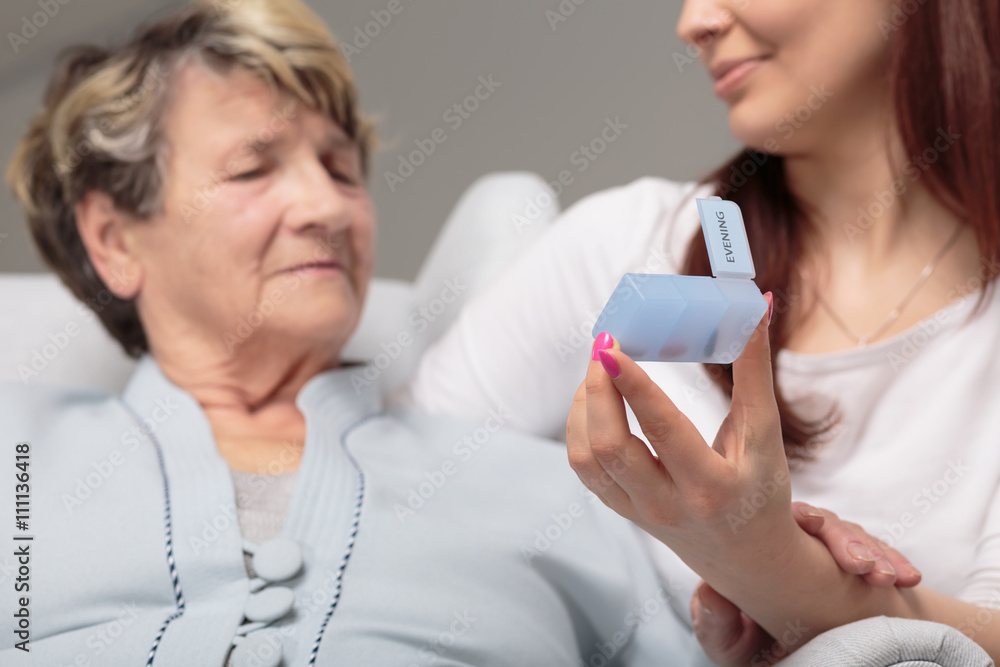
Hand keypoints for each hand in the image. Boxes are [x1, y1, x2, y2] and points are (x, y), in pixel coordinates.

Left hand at [567, 297, 794, 576]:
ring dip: (584, 405)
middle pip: (611, 446)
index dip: (632, 387)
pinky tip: (594, 398)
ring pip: (588, 457)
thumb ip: (755, 371)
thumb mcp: (766, 435)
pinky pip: (584, 466)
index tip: (611, 347)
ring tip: (600, 368)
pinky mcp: (620, 510)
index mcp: (711, 487)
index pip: (663, 430)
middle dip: (598, 390)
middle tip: (603, 345)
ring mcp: (638, 511)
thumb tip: (761, 305)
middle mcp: (668, 504)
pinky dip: (580, 426)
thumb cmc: (760, 488)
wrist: (745, 557)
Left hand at [691, 505, 921, 666]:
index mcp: (760, 548)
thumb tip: (708, 593)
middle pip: (827, 524)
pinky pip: (883, 560)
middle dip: (849, 539)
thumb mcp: (728, 645)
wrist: (788, 661)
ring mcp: (830, 559)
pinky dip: (897, 565)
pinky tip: (909, 578)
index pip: (784, 519)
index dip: (805, 519)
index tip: (813, 526)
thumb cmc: (750, 649)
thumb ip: (714, 624)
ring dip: (878, 554)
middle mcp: (797, 545)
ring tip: (893, 578)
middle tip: (865, 568)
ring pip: (857, 539)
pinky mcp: (861, 575)